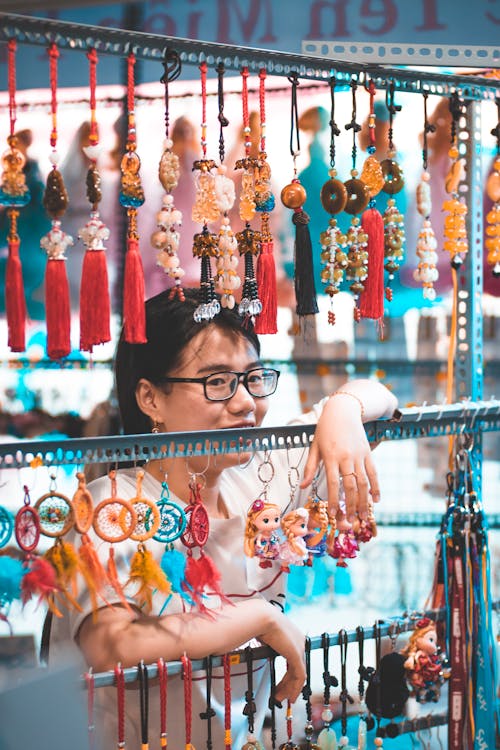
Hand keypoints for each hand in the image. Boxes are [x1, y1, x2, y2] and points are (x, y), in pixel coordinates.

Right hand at [259, 606, 305, 703]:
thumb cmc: (256, 621)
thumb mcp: (262, 633)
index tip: (280, 683)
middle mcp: (298, 640)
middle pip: (296, 667)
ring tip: (280, 698)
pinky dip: (295, 688)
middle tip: (280, 695)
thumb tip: (255, 645)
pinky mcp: (297, 655)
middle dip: (288, 683)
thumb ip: (265, 642)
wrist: (259, 616)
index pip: (292, 658)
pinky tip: (289, 697)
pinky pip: (299, 676)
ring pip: (298, 674)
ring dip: (289, 688)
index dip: (287, 672)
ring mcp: (299, 647)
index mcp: (290, 634)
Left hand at [300, 392, 379, 519]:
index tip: (333, 514)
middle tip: (350, 522)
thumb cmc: (325, 429)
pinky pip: (373, 473)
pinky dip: (376, 487)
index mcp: (331, 456)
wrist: (343, 411)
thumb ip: (310, 468)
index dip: (334, 500)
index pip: (333, 483)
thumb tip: (302, 486)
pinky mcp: (368, 453)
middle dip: (351, 506)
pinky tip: (376, 500)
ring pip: (364, 482)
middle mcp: (347, 457)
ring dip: (364, 501)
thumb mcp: (314, 447)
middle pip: (351, 485)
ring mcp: (359, 455)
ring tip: (363, 517)